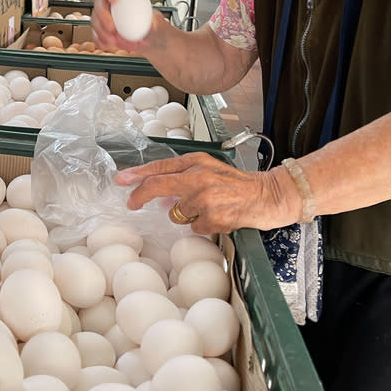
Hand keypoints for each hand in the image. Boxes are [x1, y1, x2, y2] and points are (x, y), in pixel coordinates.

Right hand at [91, 0, 164, 52]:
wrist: (150, 39)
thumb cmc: (153, 25)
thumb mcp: (158, 21)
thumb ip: (155, 20)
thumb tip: (153, 22)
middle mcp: (112, 3)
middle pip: (100, 2)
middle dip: (103, 16)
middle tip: (112, 28)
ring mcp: (105, 16)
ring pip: (95, 20)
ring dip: (103, 32)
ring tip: (116, 41)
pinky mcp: (101, 30)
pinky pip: (95, 34)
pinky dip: (101, 41)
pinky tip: (110, 45)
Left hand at [115, 152, 302, 233]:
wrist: (269, 195)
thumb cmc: (238, 185)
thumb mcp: (210, 171)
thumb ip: (185, 178)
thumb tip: (160, 196)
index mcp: (196, 162)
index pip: (160, 167)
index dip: (137, 174)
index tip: (121, 180)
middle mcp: (198, 177)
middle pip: (158, 186)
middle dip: (140, 195)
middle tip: (132, 203)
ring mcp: (205, 198)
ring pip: (177, 213)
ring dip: (187, 215)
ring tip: (210, 209)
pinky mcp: (213, 217)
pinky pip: (194, 227)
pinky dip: (203, 226)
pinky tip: (220, 218)